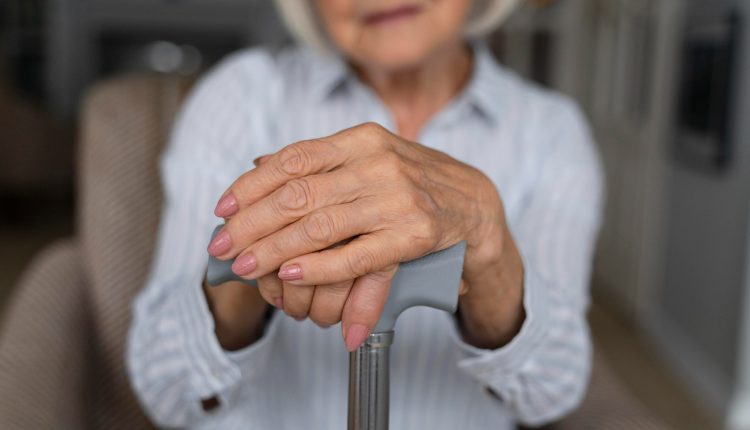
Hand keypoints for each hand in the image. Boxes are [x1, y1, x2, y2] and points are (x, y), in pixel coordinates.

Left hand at [208, 122, 514, 349]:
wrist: (476, 204)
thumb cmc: (413, 183)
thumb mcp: (368, 158)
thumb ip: (319, 163)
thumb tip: (258, 165)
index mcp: (361, 140)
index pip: (293, 159)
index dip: (251, 186)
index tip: (223, 209)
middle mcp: (378, 163)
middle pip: (298, 195)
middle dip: (252, 224)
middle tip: (224, 246)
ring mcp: (398, 198)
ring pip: (320, 226)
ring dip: (275, 251)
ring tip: (247, 267)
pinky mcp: (415, 233)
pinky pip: (356, 256)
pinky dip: (319, 267)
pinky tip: (291, 275)